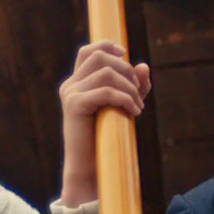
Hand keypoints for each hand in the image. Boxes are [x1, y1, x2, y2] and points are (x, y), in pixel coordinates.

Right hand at [58, 41, 150, 206]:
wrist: (91, 167)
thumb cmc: (107, 138)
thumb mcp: (124, 107)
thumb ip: (134, 87)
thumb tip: (144, 66)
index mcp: (77, 84)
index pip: (87, 52)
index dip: (106, 45)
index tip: (125, 53)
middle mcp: (70, 86)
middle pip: (99, 57)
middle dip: (126, 70)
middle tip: (138, 91)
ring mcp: (70, 94)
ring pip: (106, 72)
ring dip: (129, 87)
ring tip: (138, 107)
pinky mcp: (75, 106)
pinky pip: (106, 91)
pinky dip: (125, 99)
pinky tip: (134, 112)